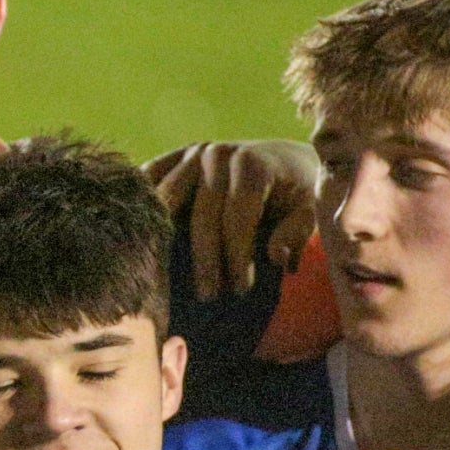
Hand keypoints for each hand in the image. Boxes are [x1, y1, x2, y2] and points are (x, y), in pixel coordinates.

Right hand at [144, 139, 321, 299]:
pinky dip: (144, 204)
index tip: (240, 289)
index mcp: (254, 165)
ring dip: (167, 237)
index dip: (238, 254)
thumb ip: (296, 232)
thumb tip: (274, 257)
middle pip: (203, 213)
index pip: (238, 216)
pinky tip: (141, 234)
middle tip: (208, 296)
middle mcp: (219, 154)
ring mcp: (193, 153)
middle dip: (206, 258)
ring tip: (170, 274)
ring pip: (170, 198)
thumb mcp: (309, 211)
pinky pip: (151, 179)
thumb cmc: (296, 194)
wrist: (284, 159)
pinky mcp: (175, 155)